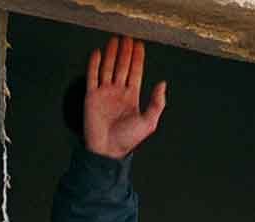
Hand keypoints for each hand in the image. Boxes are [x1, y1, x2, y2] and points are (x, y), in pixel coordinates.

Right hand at [84, 36, 166, 159]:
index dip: (137, 58)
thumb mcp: (149, 122)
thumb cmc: (127, 140)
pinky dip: (94, 64)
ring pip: (108, 68)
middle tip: (127, 38)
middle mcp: (118, 93)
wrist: (107, 150)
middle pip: (122, 67)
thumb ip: (157, 103)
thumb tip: (162, 84)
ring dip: (111, 54)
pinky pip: (92, 77)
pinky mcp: (91, 97)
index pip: (135, 72)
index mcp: (131, 97)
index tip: (139, 45)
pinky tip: (97, 53)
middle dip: (125, 52)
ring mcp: (104, 94)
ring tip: (114, 40)